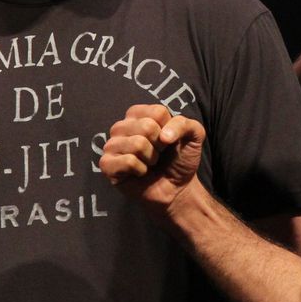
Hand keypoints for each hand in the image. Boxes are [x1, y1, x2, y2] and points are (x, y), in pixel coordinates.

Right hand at [101, 105, 206, 224]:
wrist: (176, 189)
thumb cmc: (180, 159)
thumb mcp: (193, 136)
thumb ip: (186, 124)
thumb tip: (164, 136)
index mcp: (138, 114)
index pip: (158, 112)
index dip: (170, 129)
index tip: (168, 141)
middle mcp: (122, 127)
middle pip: (147, 127)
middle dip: (160, 146)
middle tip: (158, 155)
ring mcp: (112, 145)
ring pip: (137, 144)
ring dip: (151, 158)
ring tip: (149, 164)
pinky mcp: (107, 164)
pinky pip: (128, 161)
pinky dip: (141, 170)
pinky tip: (140, 173)